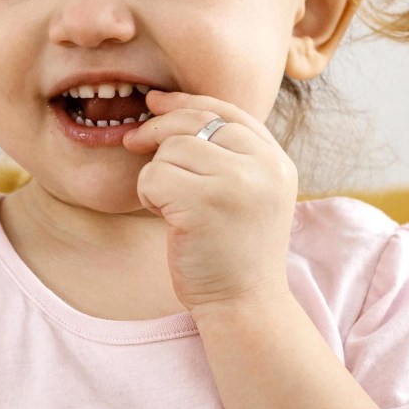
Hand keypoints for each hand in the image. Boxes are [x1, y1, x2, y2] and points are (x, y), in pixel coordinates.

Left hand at [122, 90, 298, 312]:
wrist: (244, 306)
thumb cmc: (234, 252)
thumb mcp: (249, 193)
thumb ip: (228, 153)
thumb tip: (168, 106)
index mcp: (276, 161)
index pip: (227, 110)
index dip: (186, 102)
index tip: (156, 103)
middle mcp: (263, 166)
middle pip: (195, 122)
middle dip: (157, 128)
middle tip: (132, 142)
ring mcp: (236, 183)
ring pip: (170, 148)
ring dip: (156, 174)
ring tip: (171, 206)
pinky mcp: (204, 203)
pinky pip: (153, 175)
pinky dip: (147, 195)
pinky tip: (165, 218)